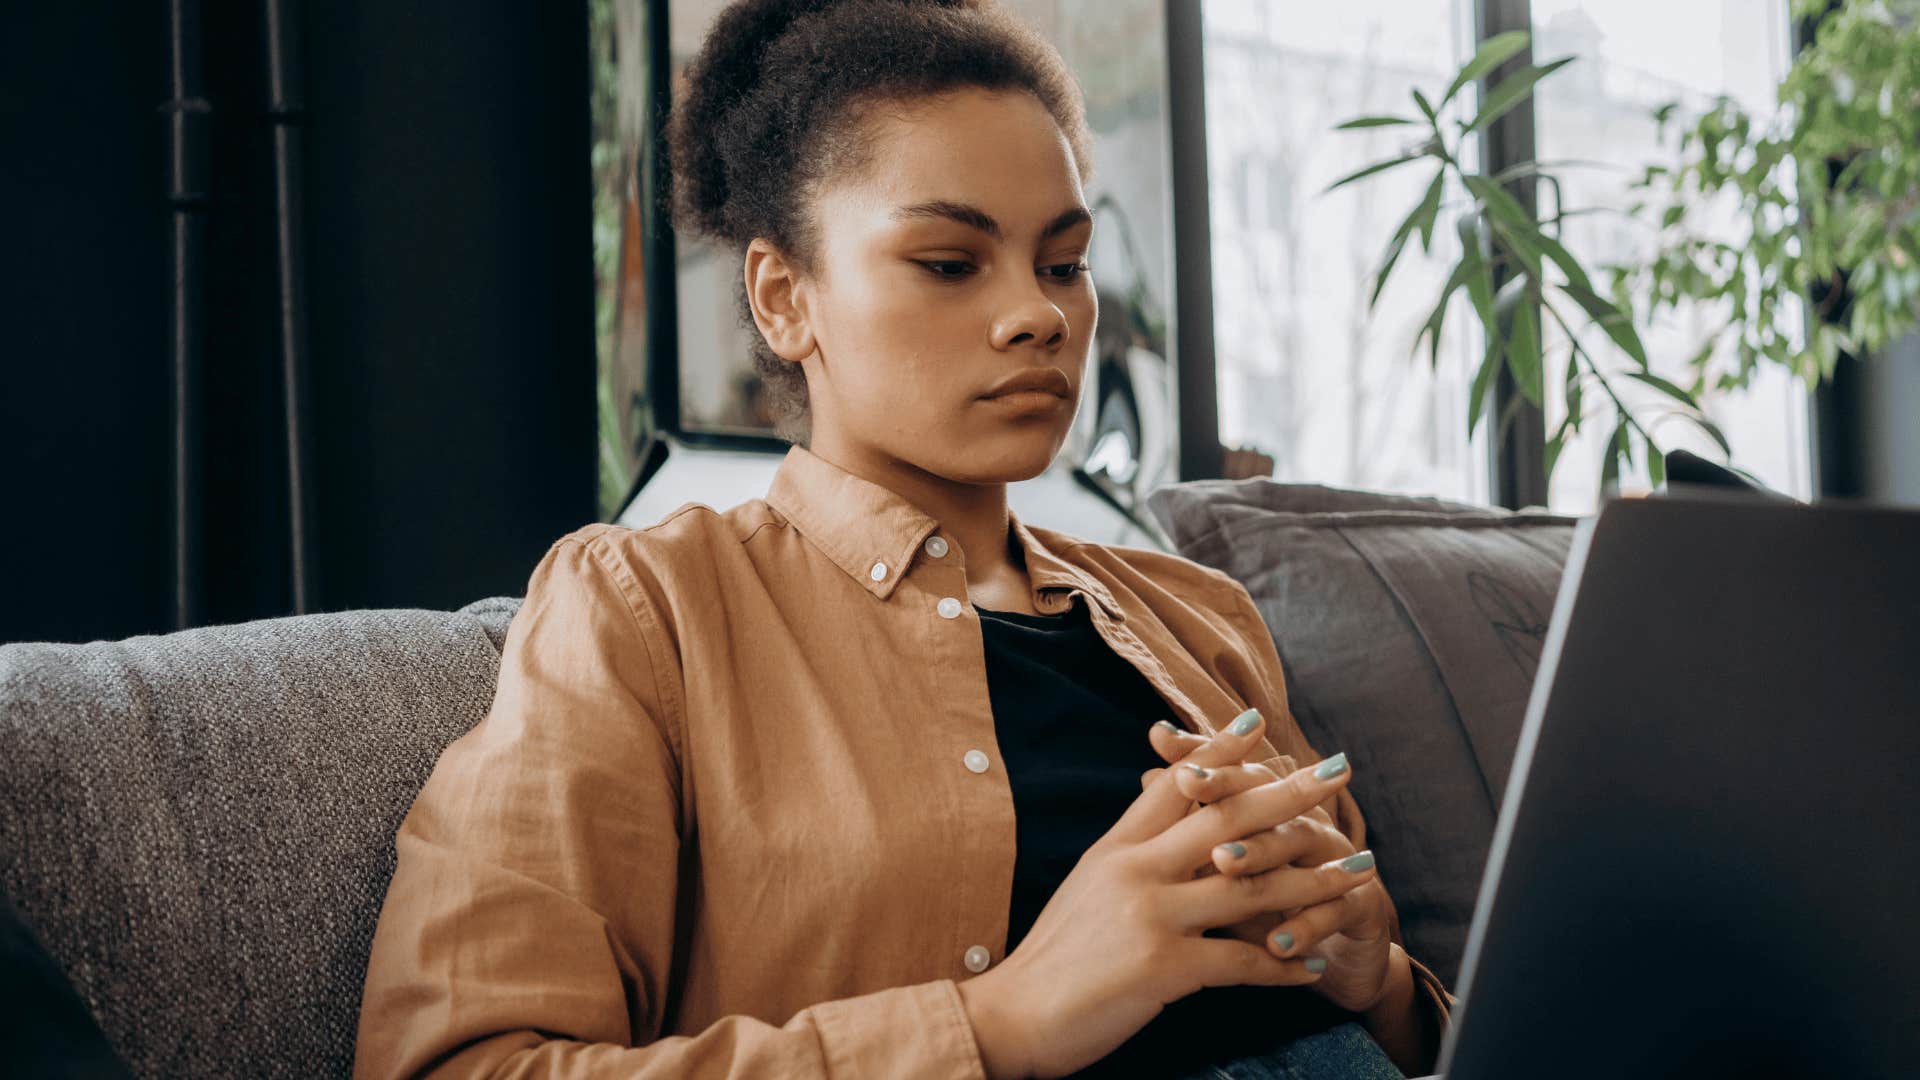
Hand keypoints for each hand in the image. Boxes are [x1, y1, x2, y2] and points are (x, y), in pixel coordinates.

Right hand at [956, 718, 1365, 1079]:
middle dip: (1289, 793)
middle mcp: (1135, 870)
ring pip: (1249, 885)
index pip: (1175, 785)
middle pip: (1225, 817)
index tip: (1259, 722)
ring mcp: (1150, 915)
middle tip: (1339, 770)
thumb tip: (1155, 821)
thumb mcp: (1085, 886)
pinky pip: (1242, 960)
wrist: (1013, 1016)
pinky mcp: (1163, 966)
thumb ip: (1127, 854)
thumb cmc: (1053, 958)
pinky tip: (1317, 967)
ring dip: (1312, 879)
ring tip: (1359, 872)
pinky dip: (1285, 964)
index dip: (1218, 751)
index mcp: (1115, 848)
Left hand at [1143, 714, 1397, 1014]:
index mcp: (1272, 810)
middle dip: (1226, 787)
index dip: (1199, 753)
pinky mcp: (1360, 904)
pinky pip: (1335, 908)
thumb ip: (1194, 829)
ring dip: (1261, 850)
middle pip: (1264, 794)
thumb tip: (1147, 774)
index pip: (1233, 771)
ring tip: (1222, 860)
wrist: (1337, 963)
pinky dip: (1306, 926)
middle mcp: (1304, 822)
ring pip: (1298, 842)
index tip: (1158, 740)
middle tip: (1188, 782)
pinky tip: (1277, 945)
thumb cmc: (1267, 910)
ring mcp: (1336, 859)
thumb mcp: (1224, 874)